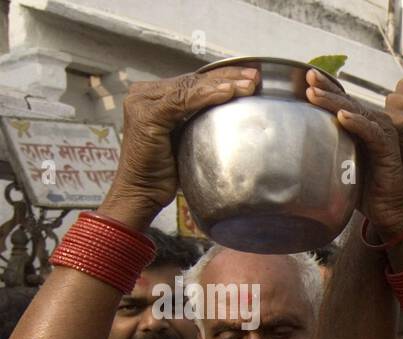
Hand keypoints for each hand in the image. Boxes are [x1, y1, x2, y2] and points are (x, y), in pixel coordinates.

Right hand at [101, 66, 259, 226]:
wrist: (141, 192)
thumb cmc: (165, 172)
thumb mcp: (185, 141)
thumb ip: (197, 122)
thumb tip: (230, 115)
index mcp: (154, 97)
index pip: (193, 82)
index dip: (222, 77)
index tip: (250, 77)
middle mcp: (145, 94)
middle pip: (193, 80)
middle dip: (227, 76)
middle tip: (256, 76)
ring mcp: (143, 102)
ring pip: (190, 87)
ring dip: (222, 84)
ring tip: (249, 84)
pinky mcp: (146, 115)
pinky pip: (183, 101)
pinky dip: (207, 96)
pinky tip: (228, 93)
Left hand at [304, 70, 402, 236]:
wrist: (386, 211)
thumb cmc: (363, 188)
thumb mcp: (340, 162)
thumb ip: (326, 146)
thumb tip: (295, 139)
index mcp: (362, 124)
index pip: (342, 100)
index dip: (325, 87)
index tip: (304, 77)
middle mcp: (374, 124)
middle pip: (347, 101)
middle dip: (326, 88)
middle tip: (308, 76)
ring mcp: (382, 135)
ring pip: (356, 112)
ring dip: (335, 101)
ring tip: (315, 93)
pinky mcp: (388, 149)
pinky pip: (371, 133)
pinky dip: (357, 123)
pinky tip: (342, 116)